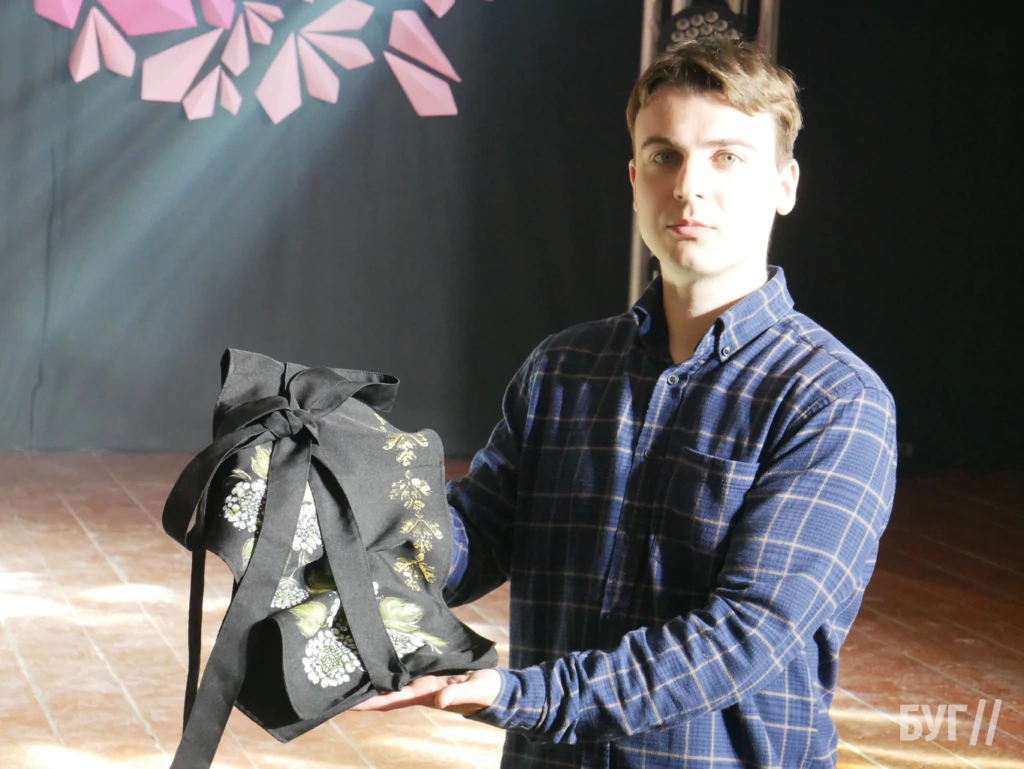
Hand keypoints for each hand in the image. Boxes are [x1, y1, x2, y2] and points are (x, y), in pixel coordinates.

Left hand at [350, 668, 501, 716]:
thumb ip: (457, 693)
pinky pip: (403, 665)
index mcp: (425, 694)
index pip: (389, 700)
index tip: (346, 702)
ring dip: (371, 675)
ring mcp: (421, 678)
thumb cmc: (485, 691)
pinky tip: (377, 651)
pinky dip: (388, 662)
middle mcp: (417, 687)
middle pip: (382, 691)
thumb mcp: (474, 690)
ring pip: (390, 678)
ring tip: (348, 663)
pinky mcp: (428, 668)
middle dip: (361, 689)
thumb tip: (439, 702)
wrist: (495, 687)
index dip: (368, 702)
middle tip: (335, 677)